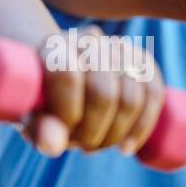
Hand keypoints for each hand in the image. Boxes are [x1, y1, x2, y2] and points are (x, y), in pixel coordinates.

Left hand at [18, 25, 165, 158]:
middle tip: (82, 145)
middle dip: (94, 132)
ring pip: (132, 96)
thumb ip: (39, 127)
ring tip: (98, 143)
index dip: (69, 113)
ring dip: (117, 133)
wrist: (62, 82)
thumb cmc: (42, 102)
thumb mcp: (31, 115)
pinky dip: (144, 125)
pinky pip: (154, 91)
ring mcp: (117, 46)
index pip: (67, 75)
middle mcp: (86, 40)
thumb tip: (53, 145)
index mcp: (53, 46)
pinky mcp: (141, 60)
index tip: (63, 134)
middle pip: (104, 92)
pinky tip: (127, 146)